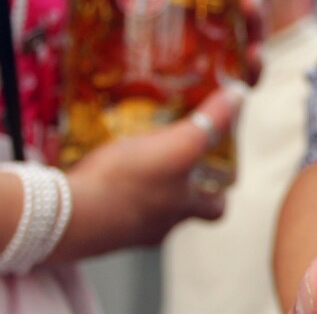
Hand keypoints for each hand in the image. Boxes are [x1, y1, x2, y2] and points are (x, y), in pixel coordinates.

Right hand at [48, 84, 245, 262]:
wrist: (67, 214)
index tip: (221, 176)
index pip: (217, 208)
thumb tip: (240, 96)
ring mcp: (125, 230)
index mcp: (185, 209)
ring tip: (136, 160)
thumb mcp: (179, 145)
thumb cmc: (129, 181)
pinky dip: (110, 191)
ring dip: (144, 188)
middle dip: (181, 191)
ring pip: (145, 209)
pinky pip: (109, 206)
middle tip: (175, 166)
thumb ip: (211, 122)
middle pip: (180, 211)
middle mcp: (159, 226)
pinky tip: (103, 172)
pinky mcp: (94, 225)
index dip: (221, 194)